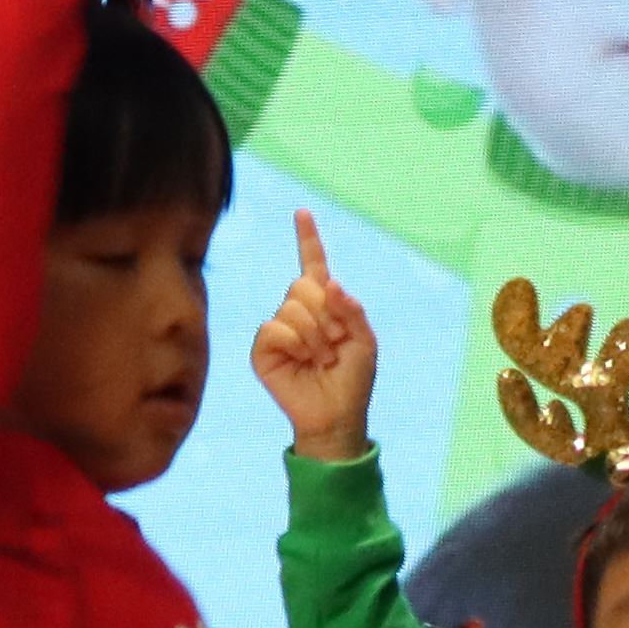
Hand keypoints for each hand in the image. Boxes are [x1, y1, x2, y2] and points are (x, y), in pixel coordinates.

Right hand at [253, 215, 381, 459]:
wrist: (335, 415)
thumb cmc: (354, 380)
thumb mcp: (366, 341)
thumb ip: (353, 309)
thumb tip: (330, 282)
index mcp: (326, 306)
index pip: (314, 265)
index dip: (308, 239)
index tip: (302, 212)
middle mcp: (298, 313)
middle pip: (303, 285)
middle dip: (326, 313)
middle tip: (335, 342)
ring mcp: (278, 330)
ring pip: (291, 307)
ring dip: (315, 335)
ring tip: (321, 359)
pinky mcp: (262, 349)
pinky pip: (275, 328)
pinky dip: (296, 343)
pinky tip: (303, 361)